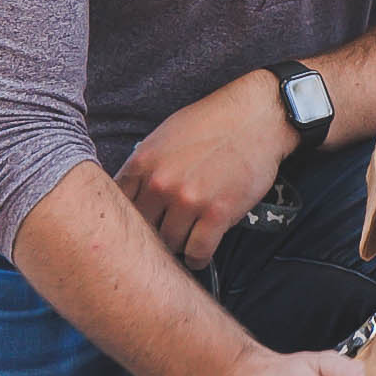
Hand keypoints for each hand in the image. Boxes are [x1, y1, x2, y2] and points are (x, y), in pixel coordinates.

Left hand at [116, 70, 291, 268]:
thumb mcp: (165, 135)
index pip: (118, 206)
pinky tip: (199, 254)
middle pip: (143, 229)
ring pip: (169, 244)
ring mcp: (188, 200)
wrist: (257, 117)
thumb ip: (145, 166)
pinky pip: (197, 252)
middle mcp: (160, 184)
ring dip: (177, 246)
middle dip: (153, 234)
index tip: (140, 224)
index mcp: (143, 162)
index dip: (128, 219)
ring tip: (185, 241)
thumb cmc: (212, 122)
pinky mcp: (217, 214)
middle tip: (165, 235)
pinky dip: (197, 258)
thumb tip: (129, 193)